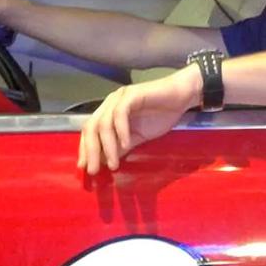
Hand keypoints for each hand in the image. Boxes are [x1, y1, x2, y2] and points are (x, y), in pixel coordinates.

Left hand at [77, 67, 200, 175]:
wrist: (181, 96)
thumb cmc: (160, 114)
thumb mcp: (137, 137)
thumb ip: (121, 147)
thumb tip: (106, 162)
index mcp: (109, 112)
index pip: (89, 131)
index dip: (85, 149)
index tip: (84, 167)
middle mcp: (110, 103)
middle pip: (91, 127)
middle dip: (90, 150)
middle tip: (93, 170)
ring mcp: (120, 98)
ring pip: (104, 122)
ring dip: (107, 146)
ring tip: (113, 164)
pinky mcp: (132, 94)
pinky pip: (120, 113)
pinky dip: (121, 130)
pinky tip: (126, 144)